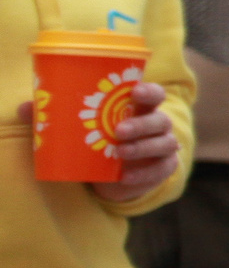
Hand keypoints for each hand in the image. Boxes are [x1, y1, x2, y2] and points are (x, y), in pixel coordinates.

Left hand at [17, 82, 177, 201]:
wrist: (112, 176)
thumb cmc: (99, 141)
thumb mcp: (79, 129)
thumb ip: (54, 117)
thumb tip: (25, 108)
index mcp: (139, 108)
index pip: (154, 94)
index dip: (149, 91)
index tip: (134, 92)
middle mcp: (156, 124)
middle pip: (159, 119)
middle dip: (141, 124)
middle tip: (118, 131)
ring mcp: (163, 146)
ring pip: (164, 143)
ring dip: (143, 147)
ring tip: (119, 153)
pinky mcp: (163, 168)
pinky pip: (160, 169)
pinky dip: (144, 173)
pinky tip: (124, 176)